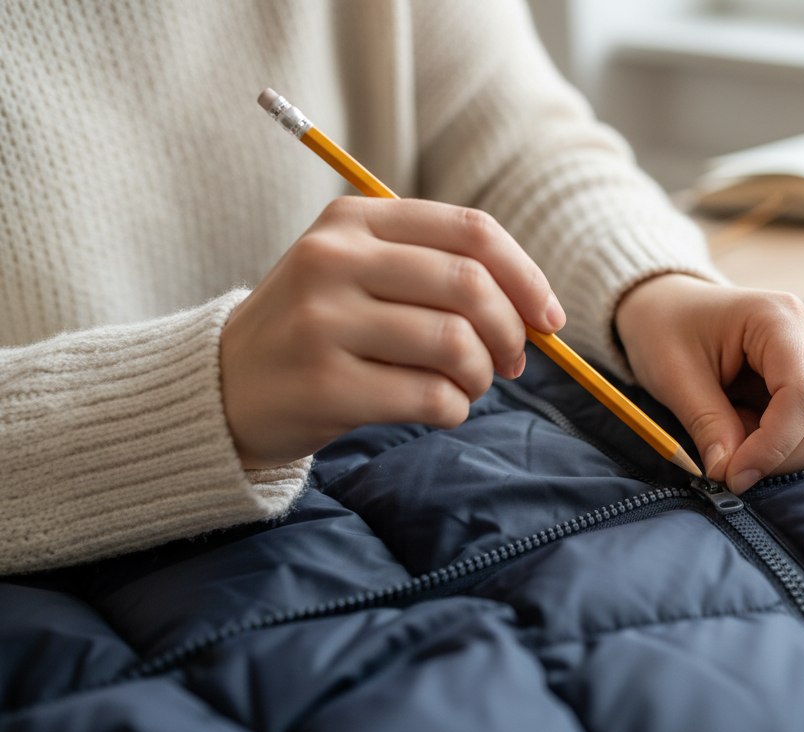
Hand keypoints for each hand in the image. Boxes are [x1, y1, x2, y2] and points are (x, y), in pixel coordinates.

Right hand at [220, 197, 564, 468]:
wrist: (225, 387)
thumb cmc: (320, 330)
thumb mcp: (361, 273)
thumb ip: (440, 274)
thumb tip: (539, 313)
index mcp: (354, 220)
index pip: (472, 231)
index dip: (527, 277)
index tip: (548, 319)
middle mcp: (334, 259)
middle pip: (471, 286)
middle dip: (512, 332)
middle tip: (511, 363)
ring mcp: (324, 320)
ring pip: (456, 343)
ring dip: (482, 376)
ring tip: (468, 387)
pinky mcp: (324, 383)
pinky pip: (430, 396)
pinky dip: (454, 409)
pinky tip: (440, 408)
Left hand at [615, 274, 803, 493]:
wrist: (668, 306)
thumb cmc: (666, 329)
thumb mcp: (673, 375)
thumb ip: (708, 424)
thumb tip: (731, 474)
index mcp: (779, 317)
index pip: (803, 395)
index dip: (774, 446)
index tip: (733, 476)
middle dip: (779, 456)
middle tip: (727, 467)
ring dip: (779, 453)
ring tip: (731, 438)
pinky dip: (780, 446)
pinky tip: (745, 431)